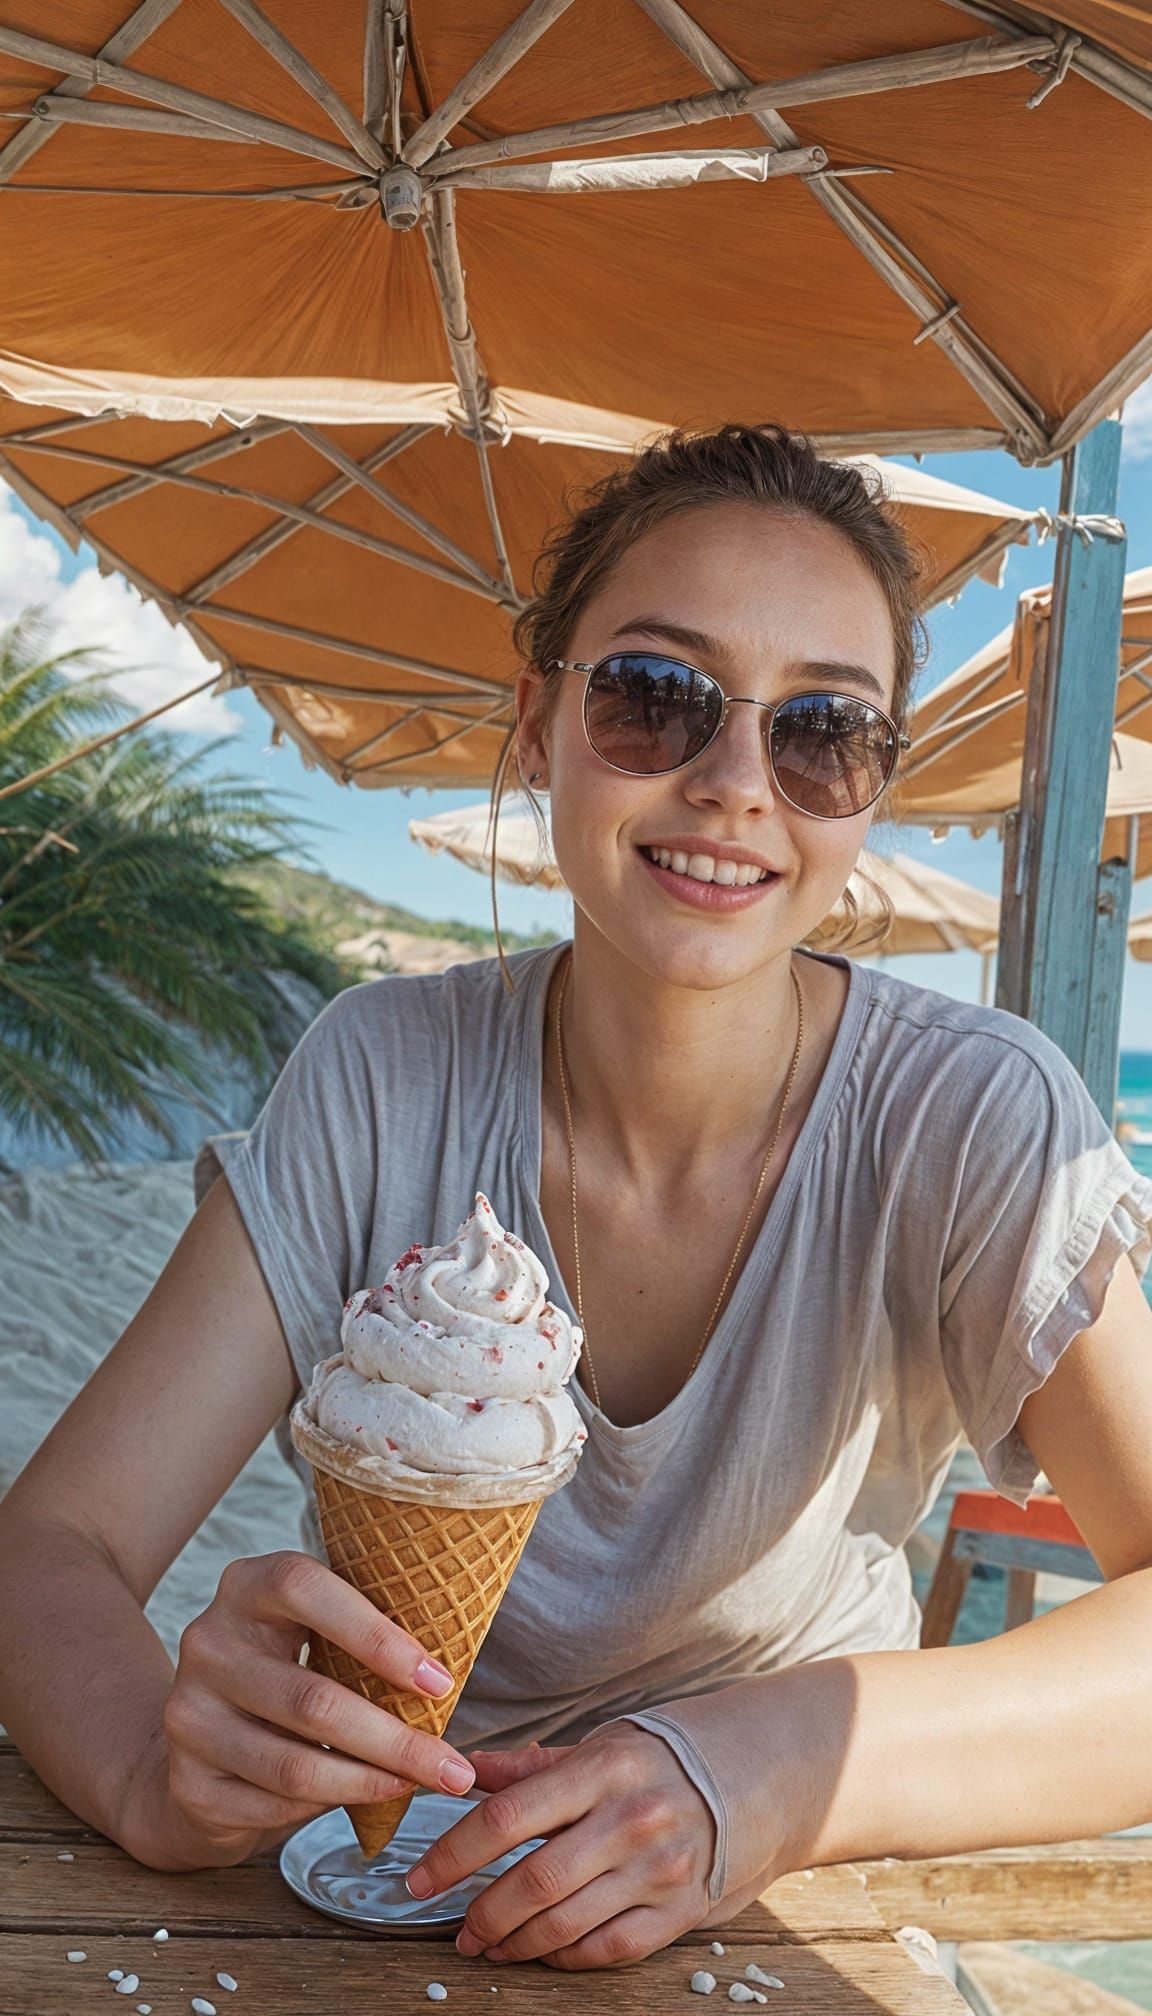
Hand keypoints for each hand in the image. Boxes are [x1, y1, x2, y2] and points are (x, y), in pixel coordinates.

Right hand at [148, 1550, 478, 1867]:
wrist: (201, 1738)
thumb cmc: (289, 1670)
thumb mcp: (313, 1632)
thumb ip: (360, 1636)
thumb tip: (449, 1674)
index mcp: (246, 1586)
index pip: (304, 1589)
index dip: (374, 1634)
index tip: (439, 1682)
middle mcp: (207, 1642)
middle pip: (312, 1700)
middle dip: (396, 1741)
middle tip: (454, 1770)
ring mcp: (187, 1714)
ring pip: (295, 1766)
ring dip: (371, 1784)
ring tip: (421, 1787)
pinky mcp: (187, 1781)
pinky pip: (274, 1807)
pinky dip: (328, 1809)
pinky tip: (363, 1800)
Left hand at [404, 1723, 716, 1969]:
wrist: (763, 1774)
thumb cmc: (667, 1756)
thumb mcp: (602, 1744)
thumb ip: (531, 1766)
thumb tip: (463, 1769)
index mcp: (603, 1768)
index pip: (509, 1815)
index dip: (454, 1853)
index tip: (419, 1880)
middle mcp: (631, 1819)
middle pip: (534, 1880)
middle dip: (481, 1913)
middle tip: (456, 1928)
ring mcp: (660, 1869)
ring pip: (567, 1923)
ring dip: (515, 1943)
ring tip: (487, 1944)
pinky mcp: (683, 1909)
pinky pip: (610, 1948)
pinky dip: (566, 1957)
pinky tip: (542, 1952)